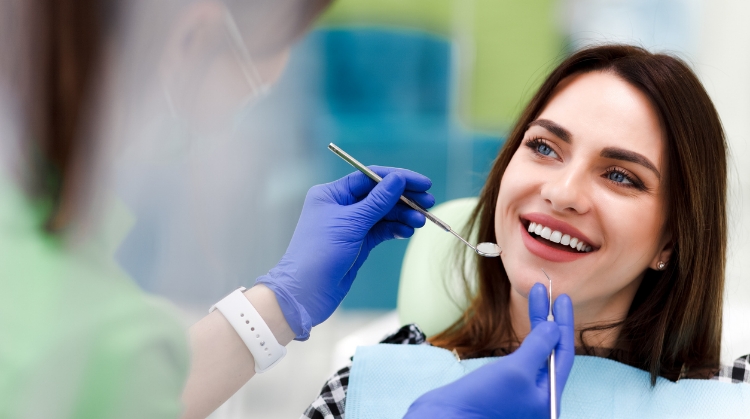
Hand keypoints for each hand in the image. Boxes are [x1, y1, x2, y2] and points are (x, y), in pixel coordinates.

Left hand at [256, 166, 433, 339]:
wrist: (306, 293)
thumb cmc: (320, 253)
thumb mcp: (352, 223)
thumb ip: (378, 201)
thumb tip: (398, 179)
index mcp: (332, 194)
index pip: (370, 177)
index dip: (398, 178)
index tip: (422, 183)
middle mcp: (340, 206)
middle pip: (379, 195)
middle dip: (404, 198)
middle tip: (429, 203)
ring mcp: (350, 225)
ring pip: (382, 214)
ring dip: (403, 215)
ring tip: (420, 222)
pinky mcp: (357, 243)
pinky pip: (381, 230)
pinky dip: (395, 229)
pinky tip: (407, 231)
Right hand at [403, 283, 573, 418]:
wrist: (446, 416)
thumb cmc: (483, 398)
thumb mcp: (516, 370)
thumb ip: (539, 347)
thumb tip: (554, 327)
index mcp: (548, 398)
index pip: (562, 354)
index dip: (562, 324)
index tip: (561, 298)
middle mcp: (538, 398)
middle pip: (550, 353)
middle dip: (547, 320)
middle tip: (545, 292)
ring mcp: (521, 394)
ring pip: (536, 354)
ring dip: (537, 327)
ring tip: (537, 301)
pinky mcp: (504, 390)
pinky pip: (522, 360)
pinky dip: (525, 341)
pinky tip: (526, 329)